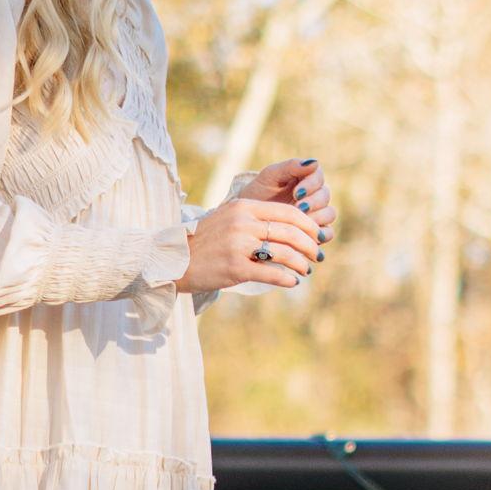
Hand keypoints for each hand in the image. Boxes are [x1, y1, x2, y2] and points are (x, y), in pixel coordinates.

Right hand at [178, 195, 320, 294]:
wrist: (174, 259)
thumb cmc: (206, 240)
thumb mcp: (229, 218)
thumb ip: (256, 217)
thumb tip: (292, 225)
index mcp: (244, 207)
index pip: (288, 213)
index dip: (308, 226)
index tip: (316, 236)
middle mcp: (243, 223)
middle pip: (291, 232)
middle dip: (310, 246)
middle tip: (316, 256)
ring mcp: (238, 245)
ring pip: (285, 253)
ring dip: (301, 264)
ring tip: (305, 271)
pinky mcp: (235, 268)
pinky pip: (271, 274)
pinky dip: (286, 279)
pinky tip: (292, 282)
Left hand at [231, 156, 336, 251]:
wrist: (249, 218)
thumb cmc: (259, 193)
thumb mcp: (270, 177)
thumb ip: (290, 167)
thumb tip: (315, 161)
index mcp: (306, 177)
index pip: (318, 177)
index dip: (311, 184)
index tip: (296, 192)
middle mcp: (315, 195)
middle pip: (325, 196)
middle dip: (313, 202)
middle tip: (299, 208)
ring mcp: (317, 214)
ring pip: (329, 213)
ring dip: (318, 217)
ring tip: (301, 222)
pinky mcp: (316, 232)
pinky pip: (328, 233)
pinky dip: (321, 234)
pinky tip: (306, 236)